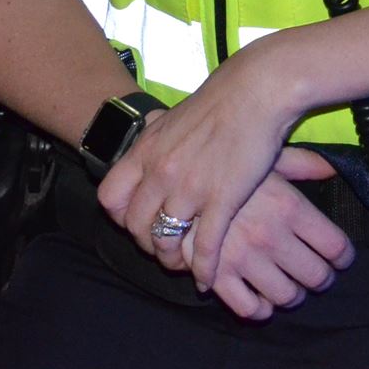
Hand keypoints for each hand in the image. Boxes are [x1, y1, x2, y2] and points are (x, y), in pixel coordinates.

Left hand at [98, 51, 313, 309]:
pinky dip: (204, 269)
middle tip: (163, 249)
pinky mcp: (222, 200)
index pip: (109, 199)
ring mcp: (190, 188)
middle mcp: (161, 172)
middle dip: (146, 245)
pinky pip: (204, 247)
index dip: (120, 217)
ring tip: (184, 264)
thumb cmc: (222, 100)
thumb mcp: (174, 120)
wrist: (258, 89)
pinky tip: (207, 279)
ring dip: (172, 260)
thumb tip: (147, 153)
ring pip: (164, 242)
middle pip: (135, 226)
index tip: (137, 222)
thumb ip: (157, 144)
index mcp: (147, 150)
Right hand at [122, 148, 354, 319]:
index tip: (342, 259)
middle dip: (322, 279)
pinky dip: (260, 309)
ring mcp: (245, 259)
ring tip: (293, 289)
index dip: (344, 257)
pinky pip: (248, 307)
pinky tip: (262, 300)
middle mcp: (272, 237)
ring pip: (286, 296)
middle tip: (320, 277)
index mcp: (290, 208)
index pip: (335, 247)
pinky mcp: (217, 275)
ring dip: (294, 296)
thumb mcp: (269, 157)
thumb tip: (331, 167)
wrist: (179, 168)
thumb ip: (303, 165)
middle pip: (317, 276)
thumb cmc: (230, 158)